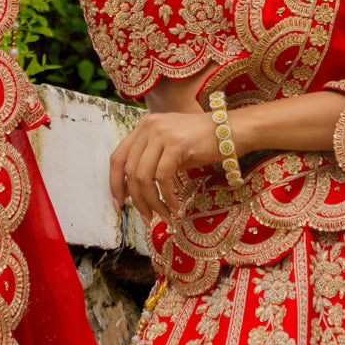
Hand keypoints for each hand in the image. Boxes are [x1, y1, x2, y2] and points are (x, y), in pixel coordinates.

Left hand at [109, 110, 220, 226]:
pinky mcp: (176, 144)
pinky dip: (167, 197)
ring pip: (144, 177)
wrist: (231, 131)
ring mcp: (161, 134)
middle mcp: (148, 127)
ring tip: (163, 216)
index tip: (119, 204)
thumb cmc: (202, 142)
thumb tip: (132, 193)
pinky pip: (163, 178)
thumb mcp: (170, 149)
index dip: (114, 183)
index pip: (117, 157)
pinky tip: (176, 207)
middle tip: (145, 217)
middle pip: (129, 170)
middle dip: (136, 199)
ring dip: (152, 202)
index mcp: (143, 127)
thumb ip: (150, 163)